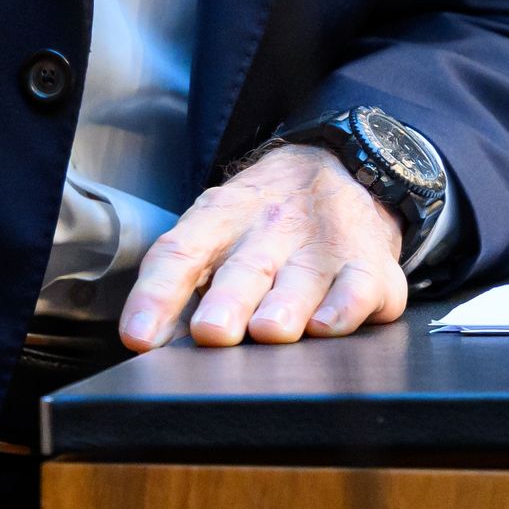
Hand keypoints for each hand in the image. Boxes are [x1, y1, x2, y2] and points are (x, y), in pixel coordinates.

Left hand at [118, 146, 407, 352]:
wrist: (343, 167)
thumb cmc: (267, 220)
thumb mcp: (216, 232)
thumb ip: (180, 285)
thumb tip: (145, 342)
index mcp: (220, 220)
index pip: (180, 253)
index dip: (157, 295)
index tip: (139, 335)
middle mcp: (270, 230)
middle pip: (245, 268)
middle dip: (228, 301)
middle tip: (213, 332)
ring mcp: (322, 245)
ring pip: (303, 279)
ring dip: (286, 306)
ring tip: (270, 330)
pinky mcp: (368, 264)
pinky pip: (360, 287)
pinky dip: (345, 308)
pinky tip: (328, 325)